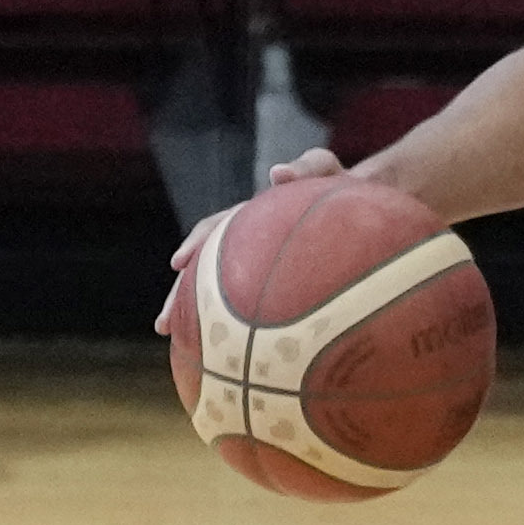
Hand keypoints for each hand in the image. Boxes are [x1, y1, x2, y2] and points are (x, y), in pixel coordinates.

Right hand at [155, 149, 350, 335]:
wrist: (360, 203)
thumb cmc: (338, 185)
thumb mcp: (323, 168)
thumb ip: (305, 166)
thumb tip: (276, 174)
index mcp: (251, 217)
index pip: (214, 231)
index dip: (195, 245)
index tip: (178, 263)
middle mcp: (247, 243)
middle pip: (205, 271)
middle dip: (180, 296)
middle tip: (164, 324)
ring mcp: (260, 266)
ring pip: (224, 296)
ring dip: (202, 320)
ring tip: (186, 348)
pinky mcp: (281, 286)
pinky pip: (253, 310)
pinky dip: (240, 330)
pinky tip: (237, 358)